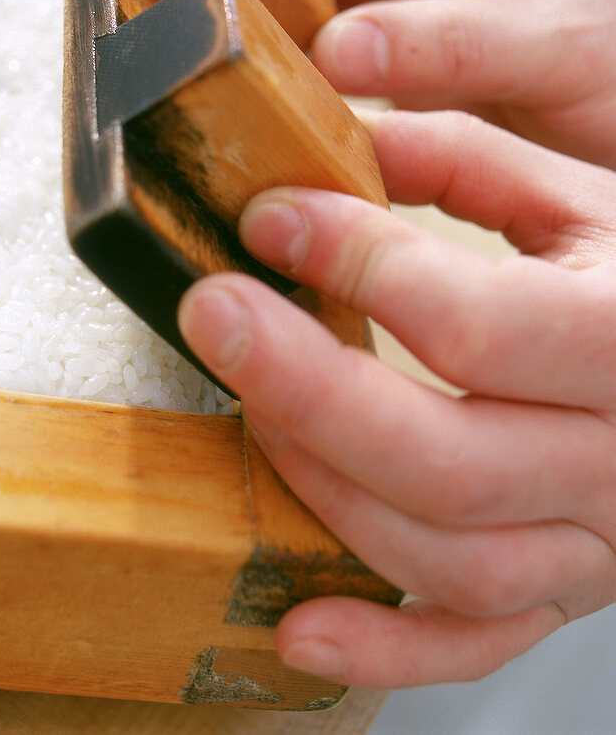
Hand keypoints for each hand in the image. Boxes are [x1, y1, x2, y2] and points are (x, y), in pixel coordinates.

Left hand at [177, 109, 615, 687]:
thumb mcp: (577, 190)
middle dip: (305, 387)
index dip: (355, 266)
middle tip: (213, 314)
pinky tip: (296, 626)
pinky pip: (474, 643)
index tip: (268, 218)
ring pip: (448, 559)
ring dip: (325, 490)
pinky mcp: (567, 588)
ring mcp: (596, 541)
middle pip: (446, 461)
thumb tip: (340, 141)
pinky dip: (382, 649)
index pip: (476, 325)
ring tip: (251, 412)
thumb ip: (468, 158)